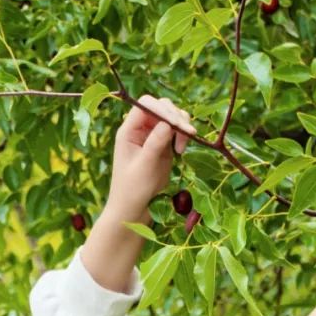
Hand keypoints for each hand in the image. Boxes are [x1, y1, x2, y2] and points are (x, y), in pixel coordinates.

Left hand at [105, 94, 193, 223]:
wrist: (134, 209)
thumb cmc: (133, 189)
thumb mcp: (144, 166)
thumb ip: (155, 143)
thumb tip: (168, 123)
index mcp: (128, 130)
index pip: (146, 105)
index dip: (163, 109)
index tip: (178, 124)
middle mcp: (139, 129)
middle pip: (161, 107)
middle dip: (176, 117)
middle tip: (187, 135)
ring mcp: (152, 136)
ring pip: (171, 117)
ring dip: (182, 126)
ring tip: (182, 148)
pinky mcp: (163, 145)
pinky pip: (176, 131)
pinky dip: (183, 136)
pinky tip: (181, 151)